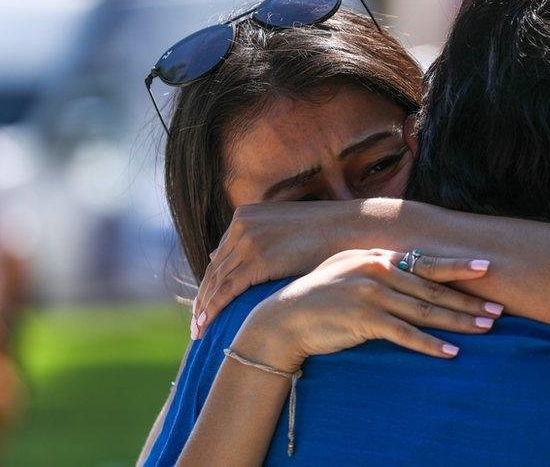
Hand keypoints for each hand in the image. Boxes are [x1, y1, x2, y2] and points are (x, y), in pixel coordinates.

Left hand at [194, 201, 366, 330]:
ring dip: (204, 309)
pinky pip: (227, 290)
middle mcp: (241, 225)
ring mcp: (248, 241)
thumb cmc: (328, 236)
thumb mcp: (288, 232)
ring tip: (199, 333)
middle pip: (214, 270)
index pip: (221, 256)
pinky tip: (207, 326)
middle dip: (203, 299)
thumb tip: (241, 256)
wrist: (352, 229)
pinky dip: (213, 309)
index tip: (205, 305)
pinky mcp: (257, 259)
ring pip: (215, 282)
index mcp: (246, 216)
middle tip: (196, 325)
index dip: (211, 283)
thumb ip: (263, 242)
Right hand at [229, 249, 502, 369]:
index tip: (486, 268)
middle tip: (498, 308)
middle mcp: (378, 271)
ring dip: (459, 321)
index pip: (425, 261)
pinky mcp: (365, 320)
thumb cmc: (319, 295)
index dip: (458, 266)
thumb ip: (377, 266)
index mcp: (377, 257)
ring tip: (486, 328)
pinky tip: (451, 352)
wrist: (285, 317)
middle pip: (433, 288)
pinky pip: (406, 334)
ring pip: (425, 310)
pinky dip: (431, 344)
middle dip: (469, 299)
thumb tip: (404, 265)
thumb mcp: (348, 268)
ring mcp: (372, 295)